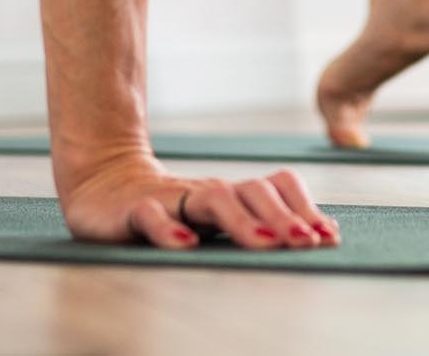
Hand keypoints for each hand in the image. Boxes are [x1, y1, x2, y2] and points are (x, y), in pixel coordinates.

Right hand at [57, 150, 338, 250]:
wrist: (101, 183)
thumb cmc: (170, 210)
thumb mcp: (217, 219)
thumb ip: (262, 222)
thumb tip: (324, 233)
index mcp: (231, 194)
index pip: (276, 187)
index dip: (304, 208)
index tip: (327, 238)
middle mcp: (206, 192)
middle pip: (252, 190)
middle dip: (283, 216)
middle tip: (305, 243)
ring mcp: (170, 199)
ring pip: (211, 199)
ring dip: (242, 221)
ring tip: (264, 243)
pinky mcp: (132, 210)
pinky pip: (150, 215)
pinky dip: (168, 229)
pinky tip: (185, 244)